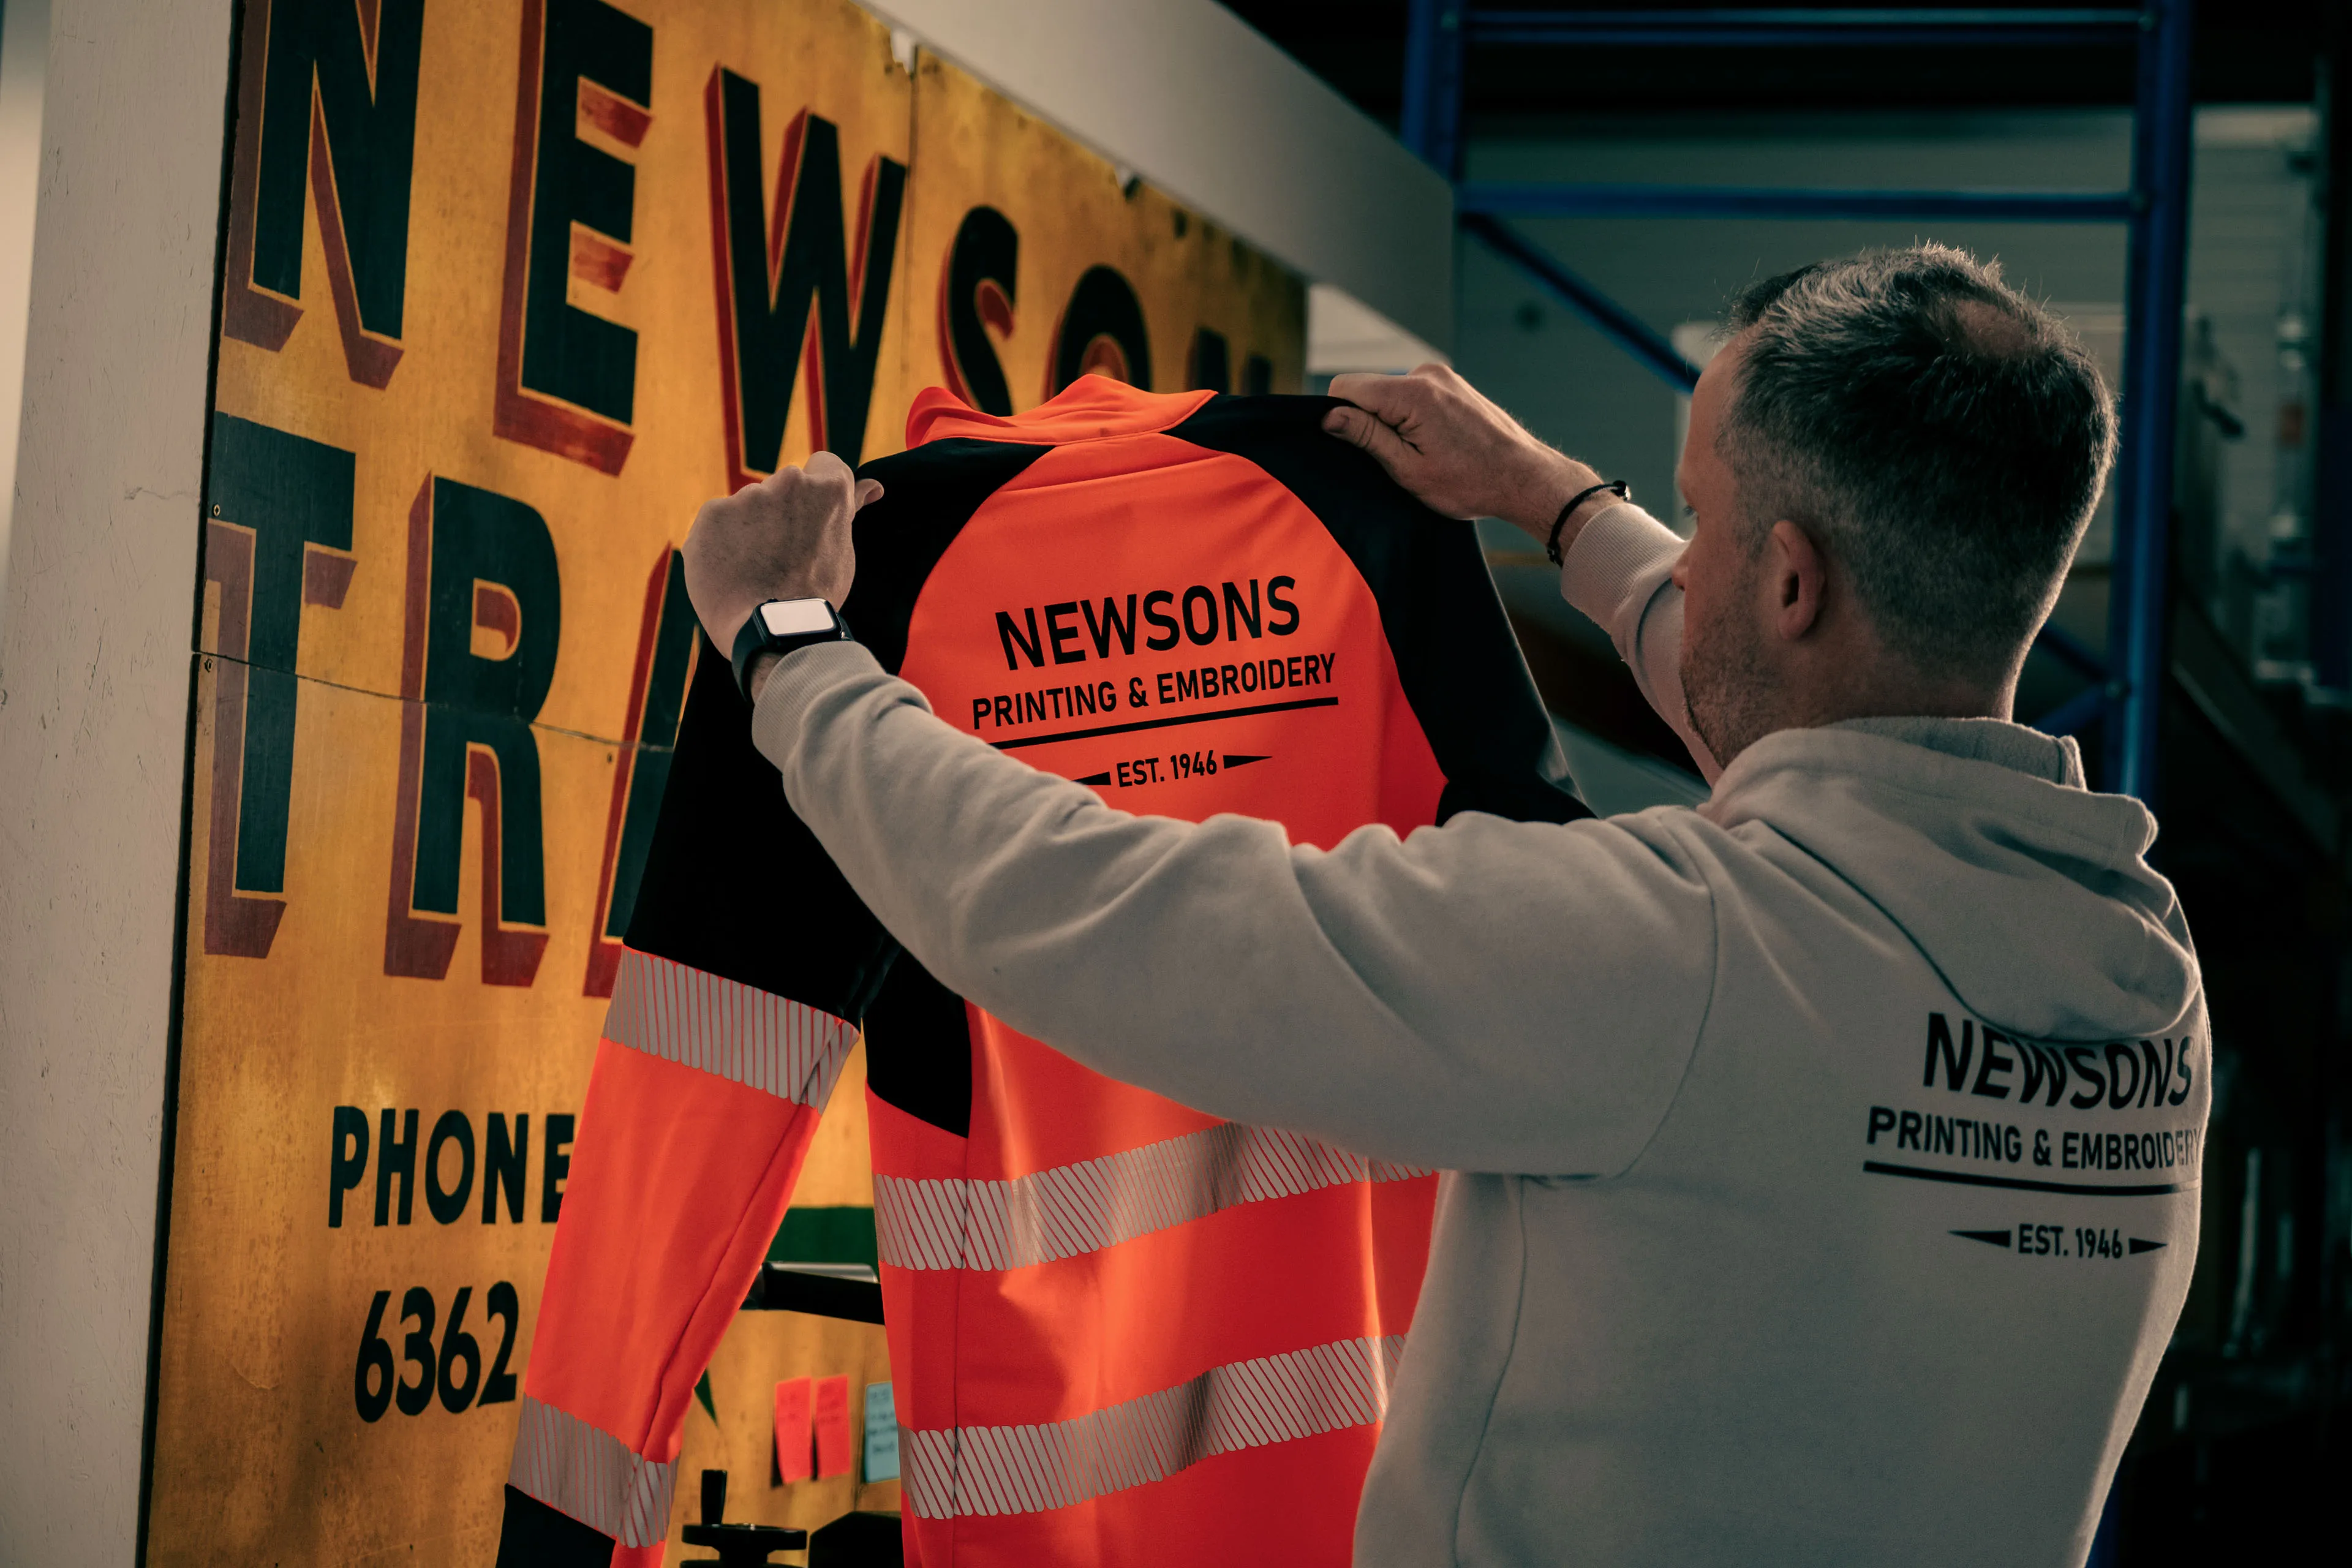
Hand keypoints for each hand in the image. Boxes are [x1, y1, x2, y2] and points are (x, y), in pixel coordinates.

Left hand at [682, 451, 882, 657]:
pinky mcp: (712, 514)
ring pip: (748, 505)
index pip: (826, 465)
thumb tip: (874, 487)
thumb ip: (849, 511)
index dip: (819, 493)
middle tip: (783, 556)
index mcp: (827, 488)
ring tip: (755, 569)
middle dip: (781, 513)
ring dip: (750, 529)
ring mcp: (747, 496)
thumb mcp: (841, 552)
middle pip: (783, 487)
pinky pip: (717, 523)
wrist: (771, 630)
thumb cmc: (814, 595)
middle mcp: (787, 482)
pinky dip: (721, 543)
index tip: (812, 519)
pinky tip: (731, 571)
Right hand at [1323, 365, 1598, 544]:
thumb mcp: (1408, 469)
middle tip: (1398, 459)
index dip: (1339, 416)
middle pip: (1369, 389)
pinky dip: (1413, 418)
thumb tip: (1329, 416)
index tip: (1356, 447)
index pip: (1345, 387)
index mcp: (1412, 393)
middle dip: (1370, 421)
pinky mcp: (1453, 385)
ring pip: (1391, 394)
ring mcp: (1443, 377)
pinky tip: (1436, 445)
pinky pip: (1414, 396)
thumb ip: (1367, 436)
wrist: (1524, 478)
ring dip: (1394, 422)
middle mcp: (1427, 375)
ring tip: (1424, 454)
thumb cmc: (1470, 482)